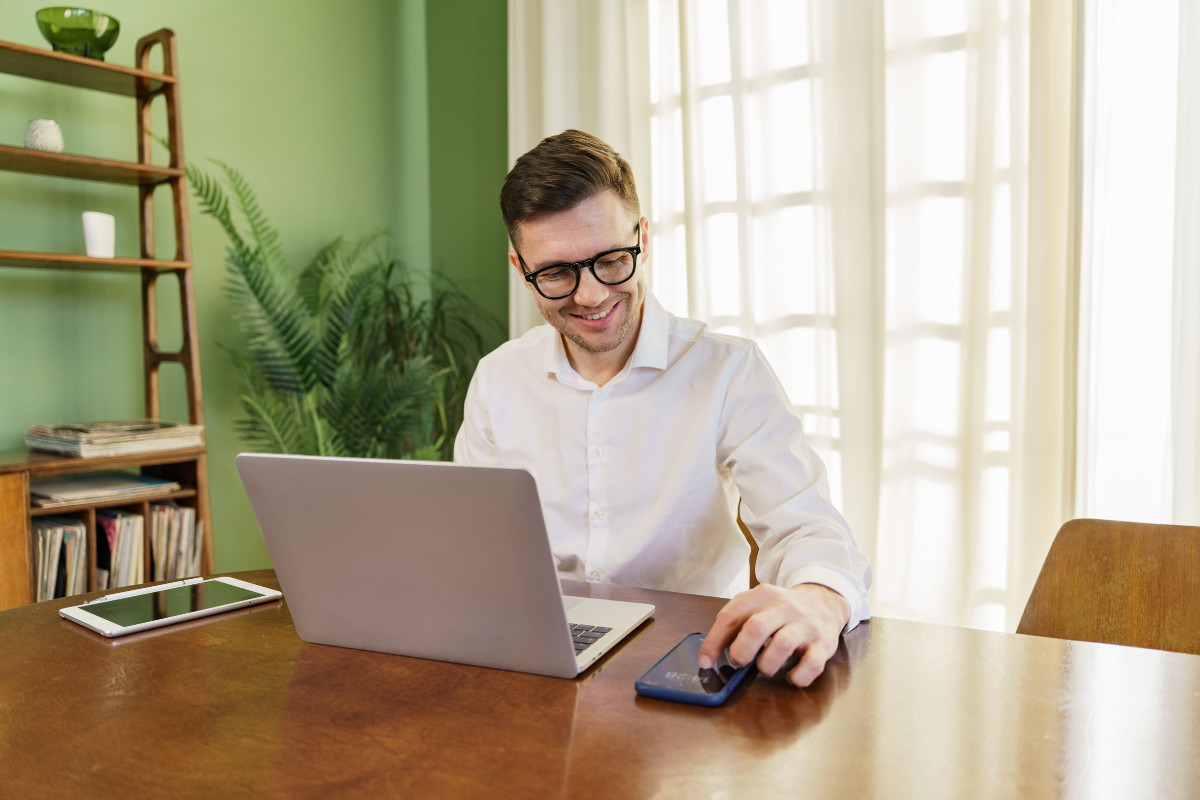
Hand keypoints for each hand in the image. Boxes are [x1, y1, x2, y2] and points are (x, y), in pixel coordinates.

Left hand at [698, 583, 849, 687]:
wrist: (824, 601)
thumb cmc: (781, 610)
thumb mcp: (757, 604)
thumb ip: (735, 621)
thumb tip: (711, 651)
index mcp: (762, 595)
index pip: (731, 617)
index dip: (714, 642)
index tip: (705, 661)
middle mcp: (784, 607)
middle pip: (756, 628)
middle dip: (741, 652)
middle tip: (738, 662)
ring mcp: (806, 625)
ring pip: (783, 645)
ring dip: (767, 665)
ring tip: (765, 667)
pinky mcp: (823, 644)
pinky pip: (811, 665)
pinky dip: (797, 676)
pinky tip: (790, 676)